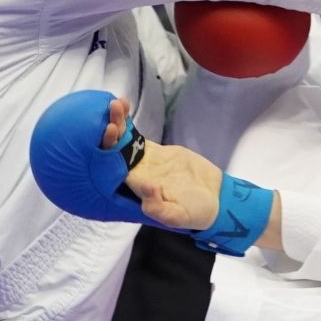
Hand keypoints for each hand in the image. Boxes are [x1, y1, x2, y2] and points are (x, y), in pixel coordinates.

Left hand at [102, 98, 225, 230]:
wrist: (213, 197)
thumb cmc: (195, 212)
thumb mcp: (179, 216)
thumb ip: (160, 209)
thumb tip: (146, 190)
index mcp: (134, 190)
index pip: (112, 169)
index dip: (107, 151)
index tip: (110, 133)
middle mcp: (133, 175)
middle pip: (113, 152)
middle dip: (109, 133)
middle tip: (112, 112)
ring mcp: (141, 162)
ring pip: (122, 141)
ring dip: (117, 122)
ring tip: (116, 103)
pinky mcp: (152, 152)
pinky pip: (135, 137)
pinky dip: (129, 122)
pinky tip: (125, 105)